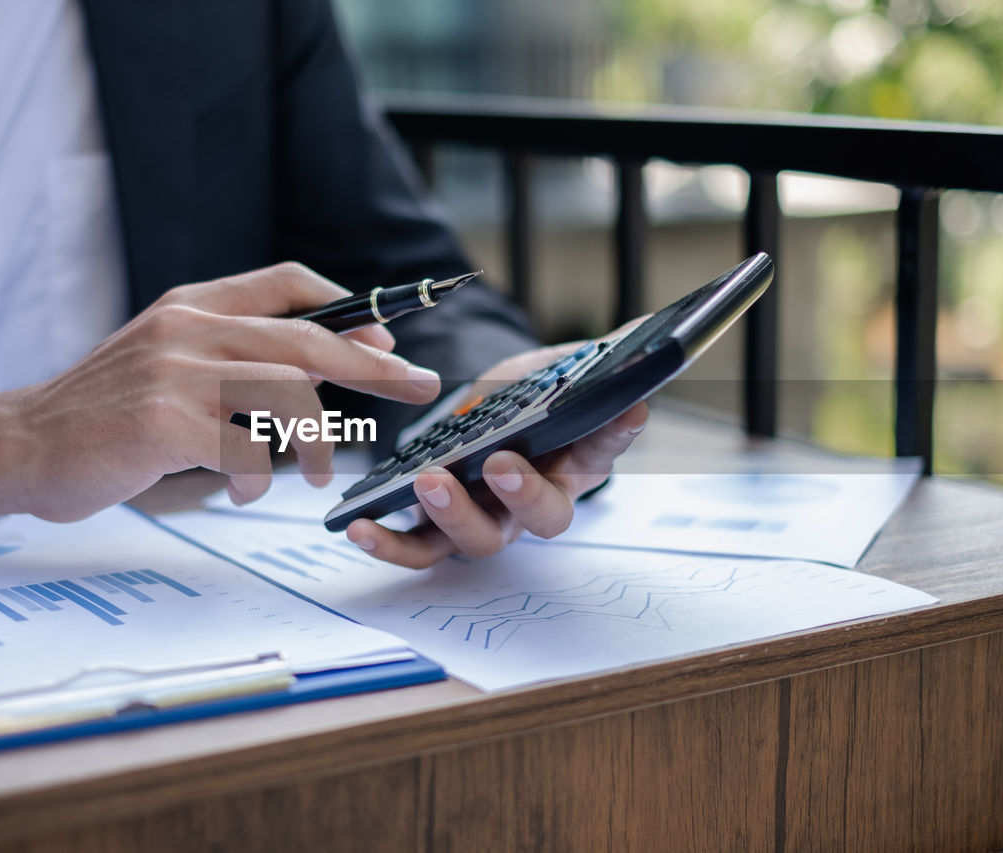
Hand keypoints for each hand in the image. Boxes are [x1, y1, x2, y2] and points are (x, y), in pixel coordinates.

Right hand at [0, 263, 440, 523]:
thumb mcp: (171, 363)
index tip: (387, 334)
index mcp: (192, 306)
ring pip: (288, 391)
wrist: (21, 443)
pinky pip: (245, 447)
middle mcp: (187, 328)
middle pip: (307, 336)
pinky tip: (241, 488)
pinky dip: (257, 475)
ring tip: (314, 471)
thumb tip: (329, 357)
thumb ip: (238, 353)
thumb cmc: (107, 413)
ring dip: (316, 438)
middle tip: (419, 384)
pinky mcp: (162, 422)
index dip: (348, 304)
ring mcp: (174, 372)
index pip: (287, 280)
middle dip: (374, 364)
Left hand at [344, 328, 648, 568]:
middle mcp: (535, 500)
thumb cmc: (527, 395)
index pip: (606, 448)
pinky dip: (390, 544)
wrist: (478, 410)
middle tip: (502, 464)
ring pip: (479, 539)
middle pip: (542, 517)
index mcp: (577, 459)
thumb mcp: (557, 369)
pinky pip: (419, 548)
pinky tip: (359, 525)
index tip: (628, 410)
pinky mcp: (439, 525)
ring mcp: (488, 518)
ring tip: (428, 482)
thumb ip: (594, 365)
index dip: (617, 435)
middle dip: (523, 494)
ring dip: (454, 515)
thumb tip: (644, 338)